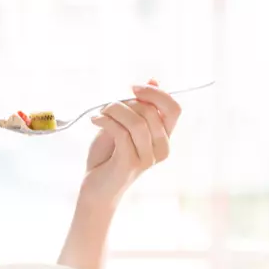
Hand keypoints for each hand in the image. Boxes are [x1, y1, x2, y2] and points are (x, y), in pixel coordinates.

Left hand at [83, 79, 182, 205]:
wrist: (95, 188)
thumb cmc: (108, 156)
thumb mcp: (123, 124)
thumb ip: (139, 106)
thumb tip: (154, 80)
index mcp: (163, 137)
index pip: (174, 109)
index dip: (155, 93)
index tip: (132, 88)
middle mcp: (161, 148)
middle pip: (152, 112)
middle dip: (125, 103)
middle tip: (106, 107)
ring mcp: (148, 158)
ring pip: (137, 122)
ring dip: (114, 111)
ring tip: (99, 114)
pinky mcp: (131, 163)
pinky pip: (122, 132)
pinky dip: (105, 121)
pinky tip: (94, 120)